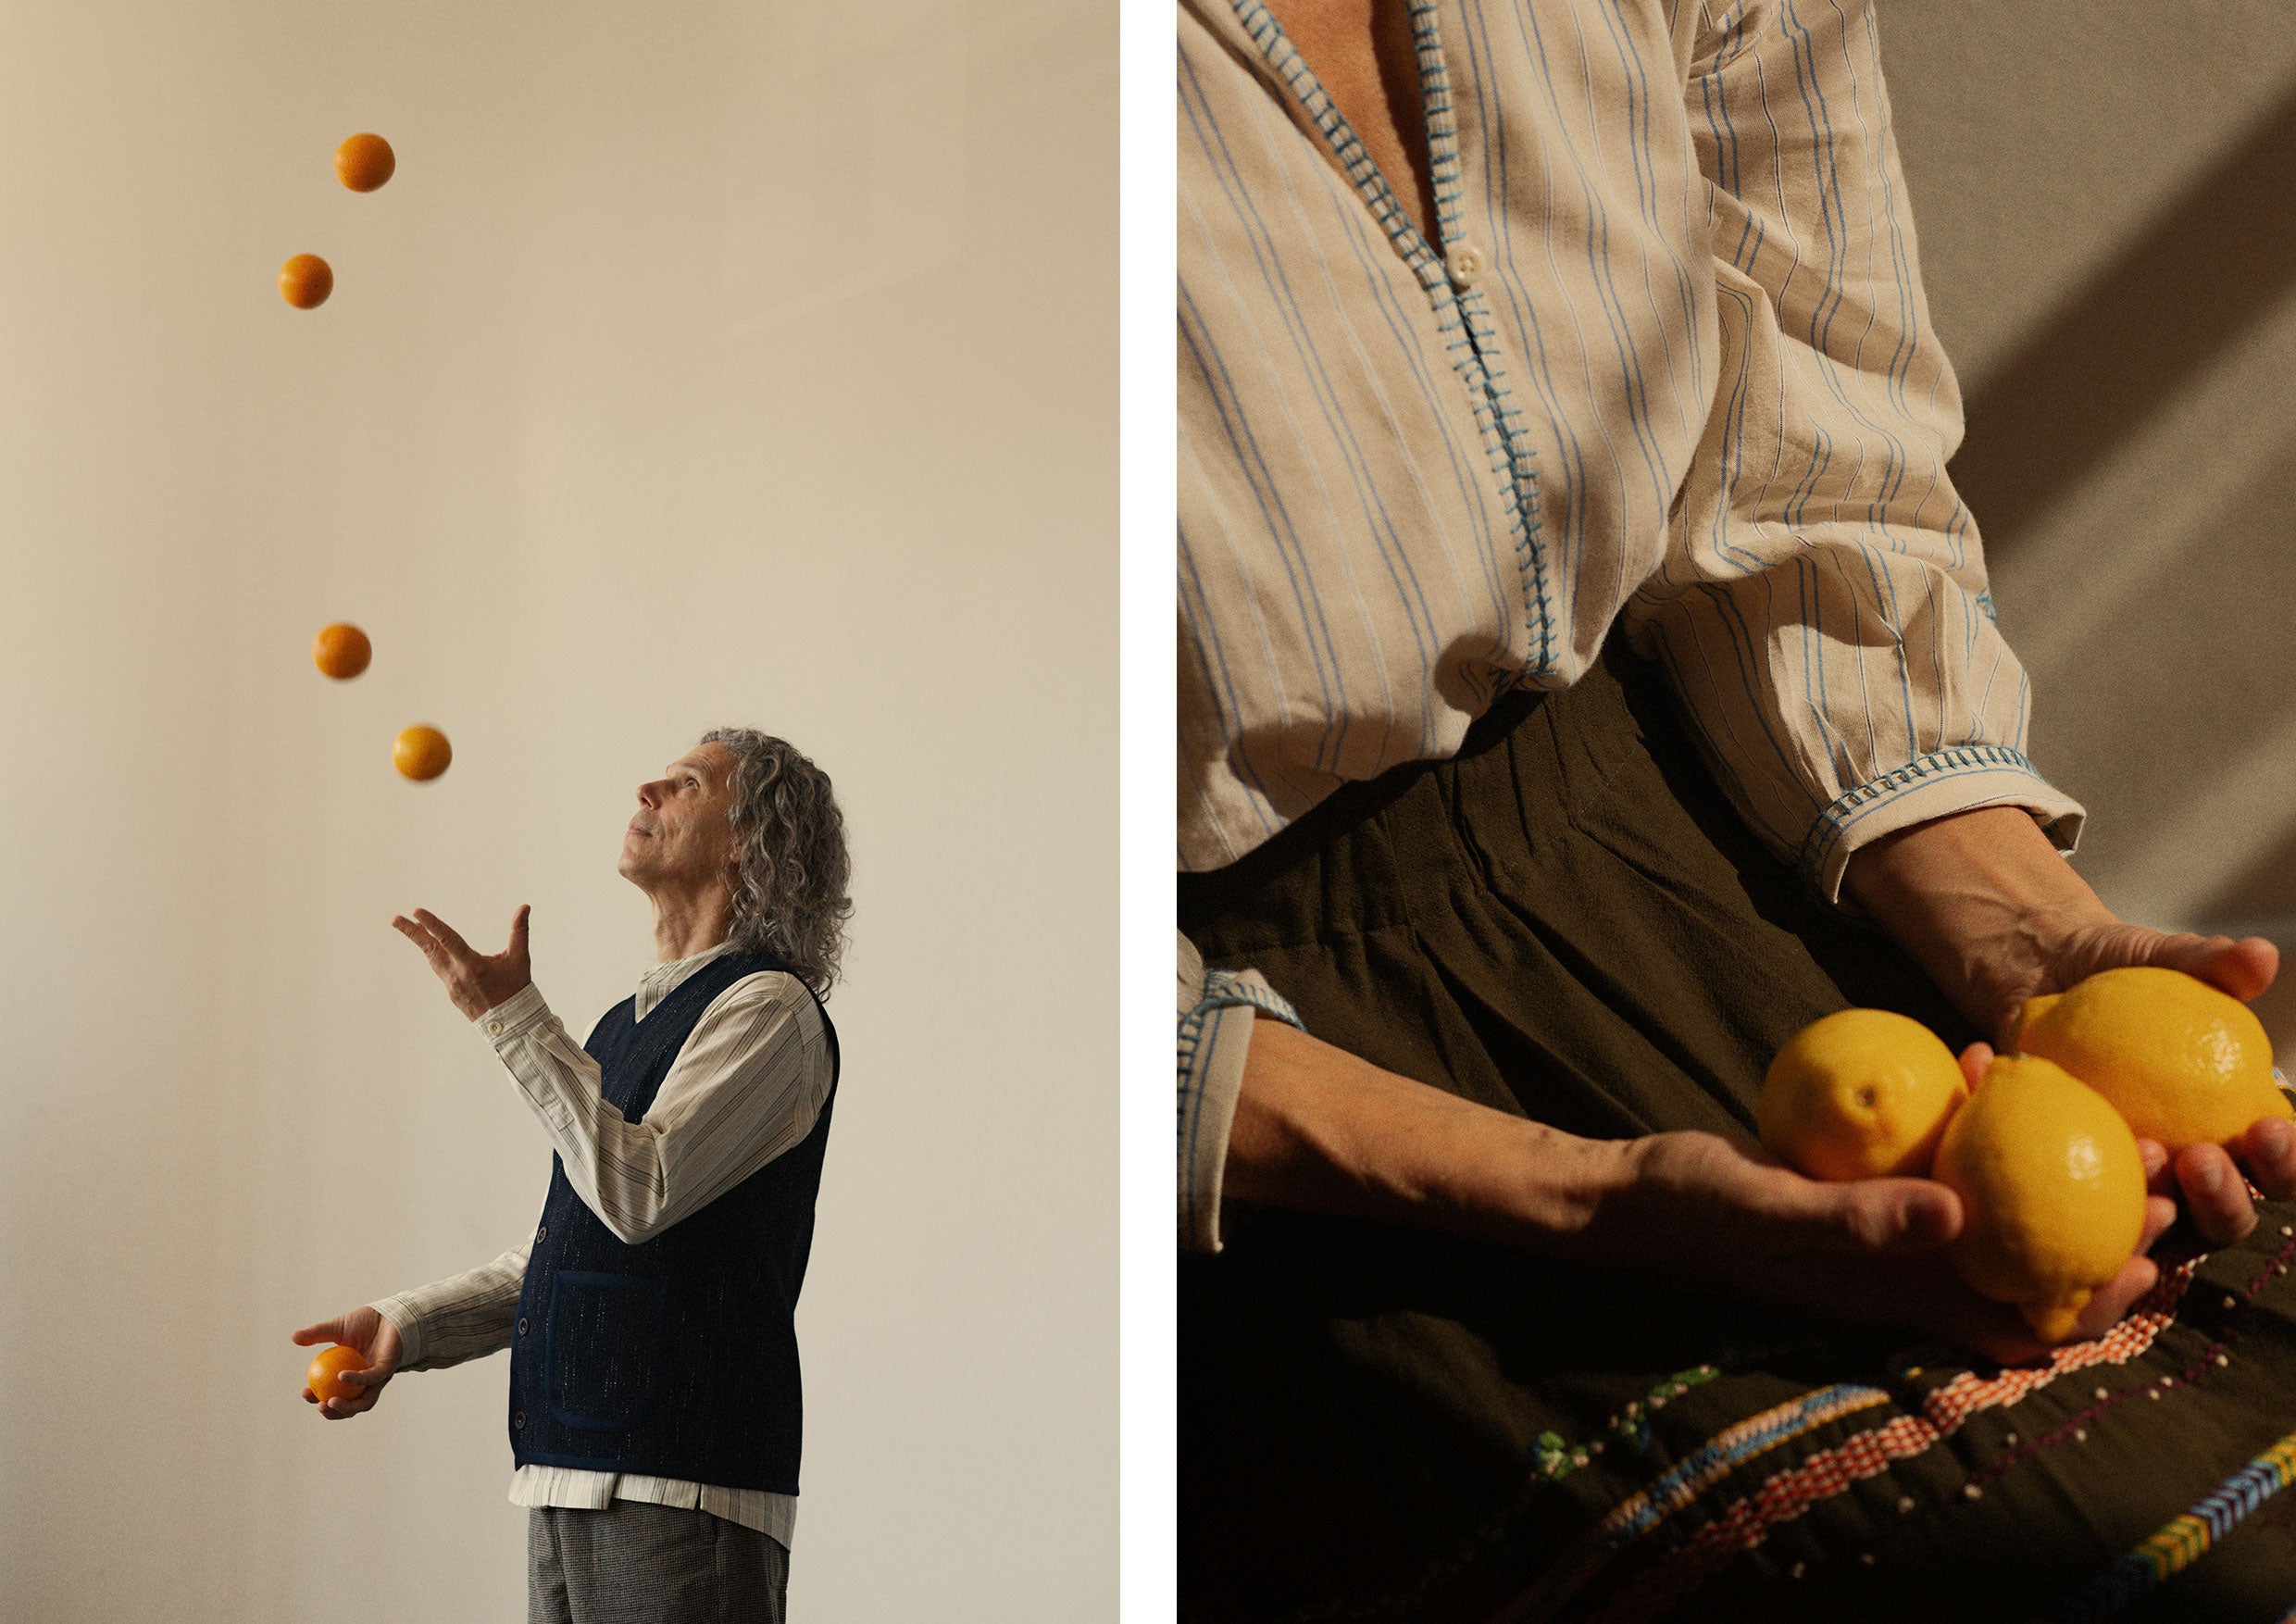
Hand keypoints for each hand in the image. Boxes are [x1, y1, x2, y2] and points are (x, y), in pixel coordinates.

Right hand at [290, 1306, 402, 1419]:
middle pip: (350, 1407)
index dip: (319, 1399)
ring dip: (346, 1406)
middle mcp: (367, 1382)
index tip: (304, 1392)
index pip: (334, 1395)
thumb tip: (293, 1337)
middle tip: (318, 1405)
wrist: (389, 1310)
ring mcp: (379, 1377)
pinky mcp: (389, 1367)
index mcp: (352, 1378)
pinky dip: (357, 1379)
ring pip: (365, 1401)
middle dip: (333, 1412)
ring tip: (328, 1402)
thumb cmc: (365, 1322)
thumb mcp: (336, 1329)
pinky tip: (341, 1376)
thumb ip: (316, 1334)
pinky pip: (372, 1378)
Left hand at [391, 905, 531, 1021]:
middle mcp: (457, 975)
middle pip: (429, 949)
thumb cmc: (516, 990)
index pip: (448, 939)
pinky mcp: (452, 993)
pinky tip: (433, 948)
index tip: (417, 911)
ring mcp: (451, 985)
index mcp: (472, 965)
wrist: (511, 1024)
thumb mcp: (519, 959)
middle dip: (411, 932)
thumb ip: (519, 931)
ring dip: (422, 942)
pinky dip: (433, 955)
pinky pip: (439, 969)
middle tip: (395, 919)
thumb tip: (524, 907)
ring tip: (413, 927)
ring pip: (432, 958)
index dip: (432, 924)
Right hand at [1596, 1128, 2176, 1365]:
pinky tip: (1972, 1062)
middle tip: (2146, 1150)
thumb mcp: (1767, 1207)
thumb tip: (1962, 1218)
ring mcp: (1886, 1235)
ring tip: (2071, 1091)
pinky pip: (1941, 1165)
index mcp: (1894, 1298)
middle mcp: (1905, 1275)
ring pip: (1996, 1212)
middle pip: (2033, 1268)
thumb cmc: (1689, 1208)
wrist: (1625, 1197)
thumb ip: (1855, 1219)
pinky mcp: (1864, 1194)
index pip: (2023, 1322)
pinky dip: (1972, 1124)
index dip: (2098, 1298)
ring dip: (2044, 1163)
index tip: (2146, 1239)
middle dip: (2102, 1224)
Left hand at [1844, 806, 2293, 1245]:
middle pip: (2227, 1217)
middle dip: (2224, 1199)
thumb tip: (2259, 954)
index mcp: (2235, 1129)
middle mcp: (2190, 1173)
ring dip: (2156, 1216)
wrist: (2037, 973)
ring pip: (2155, 1233)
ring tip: (2139, 1164)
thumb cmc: (2117, 972)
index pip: (2279, 1163)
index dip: (2287, 1159)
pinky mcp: (2069, 1186)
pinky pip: (2074, 1210)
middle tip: (2198, 1158)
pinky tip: (2053, 1157)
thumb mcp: (2159, 959)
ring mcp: (2129, 1188)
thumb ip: (2209, 963)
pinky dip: (2068, 1196)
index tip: (2267, 1126)